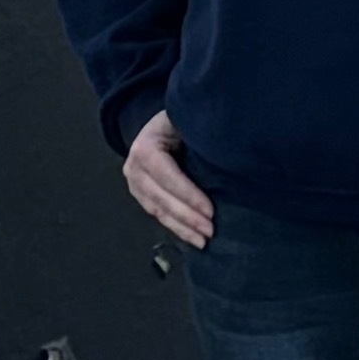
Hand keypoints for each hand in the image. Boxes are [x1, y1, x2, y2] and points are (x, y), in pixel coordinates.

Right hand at [124, 114, 215, 246]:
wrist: (162, 124)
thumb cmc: (181, 120)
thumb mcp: (187, 119)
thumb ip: (198, 134)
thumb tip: (224, 152)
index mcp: (146, 147)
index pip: (167, 176)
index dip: (188, 195)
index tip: (211, 211)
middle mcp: (134, 167)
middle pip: (161, 198)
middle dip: (187, 217)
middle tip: (210, 230)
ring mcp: (134, 183)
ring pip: (158, 210)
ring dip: (182, 228)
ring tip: (204, 240)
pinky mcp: (141, 195)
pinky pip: (158, 214)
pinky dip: (176, 227)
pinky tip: (193, 238)